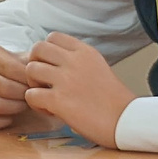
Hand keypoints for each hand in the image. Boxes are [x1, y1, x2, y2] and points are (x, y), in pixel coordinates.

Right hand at [0, 47, 34, 129]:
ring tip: (23, 104)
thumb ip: (36, 63)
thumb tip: (47, 75)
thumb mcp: (26, 60)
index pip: (11, 68)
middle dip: (24, 95)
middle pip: (5, 88)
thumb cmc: (18, 71)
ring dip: (15, 107)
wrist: (1, 79)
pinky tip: (11, 116)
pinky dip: (1, 121)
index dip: (28, 78)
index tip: (37, 82)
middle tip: (32, 96)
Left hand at [23, 33, 134, 147]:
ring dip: (33, 85)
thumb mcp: (98, 68)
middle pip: (37, 48)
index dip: (46, 52)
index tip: (53, 67)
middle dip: (35, 64)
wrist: (127, 121)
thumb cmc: (114, 101)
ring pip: (30, 69)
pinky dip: (36, 104)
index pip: (53, 37)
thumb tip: (54, 64)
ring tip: (47, 97)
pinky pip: (31, 95)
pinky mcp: (59, 100)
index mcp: (85, 52)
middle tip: (44, 82)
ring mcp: (65, 79)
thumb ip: (77, 62)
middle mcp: (74, 61)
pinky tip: (51, 111)